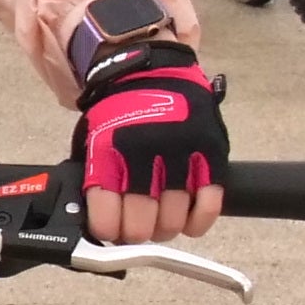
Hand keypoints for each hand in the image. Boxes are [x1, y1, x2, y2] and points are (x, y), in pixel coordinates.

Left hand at [71, 49, 229, 244]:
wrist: (150, 69)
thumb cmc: (120, 112)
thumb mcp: (93, 140)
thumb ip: (96, 178)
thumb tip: (95, 222)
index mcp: (108, 152)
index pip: (106, 216)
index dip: (109, 233)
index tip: (112, 232)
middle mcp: (144, 153)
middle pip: (141, 224)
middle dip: (137, 235)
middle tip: (138, 229)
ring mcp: (180, 152)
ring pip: (173, 219)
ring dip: (166, 229)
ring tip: (161, 222)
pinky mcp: (210, 150)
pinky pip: (209, 203)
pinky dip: (199, 221)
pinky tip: (189, 222)